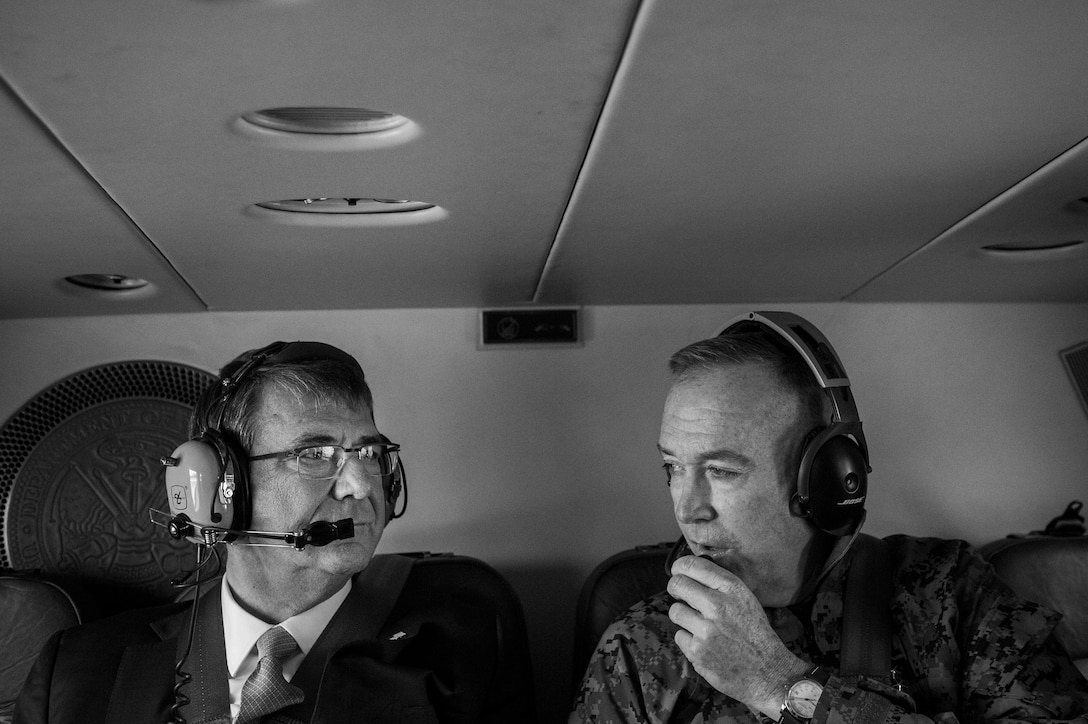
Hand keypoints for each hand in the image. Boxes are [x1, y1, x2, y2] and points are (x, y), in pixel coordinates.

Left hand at [667, 555, 809, 717]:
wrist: (768, 672)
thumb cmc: (755, 634)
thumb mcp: (746, 600)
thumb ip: (721, 585)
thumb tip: (690, 571)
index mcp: (732, 589)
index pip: (692, 565)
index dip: (679, 566)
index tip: (677, 571)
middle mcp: (717, 605)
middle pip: (677, 584)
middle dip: (675, 588)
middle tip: (679, 594)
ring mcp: (706, 630)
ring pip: (675, 611)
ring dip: (683, 617)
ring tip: (699, 624)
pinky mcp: (697, 651)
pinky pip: (679, 636)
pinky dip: (688, 640)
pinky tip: (705, 645)